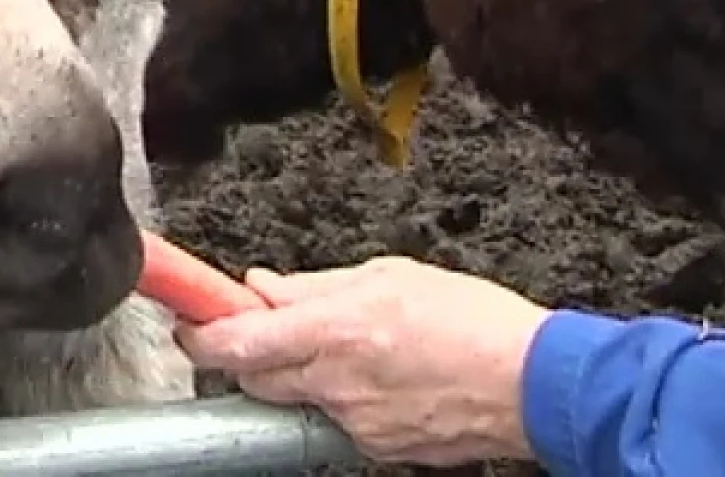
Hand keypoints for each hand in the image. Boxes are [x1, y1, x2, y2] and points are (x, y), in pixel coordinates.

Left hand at [174, 256, 551, 466]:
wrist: (537, 385)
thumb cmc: (476, 322)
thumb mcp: (388, 276)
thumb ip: (315, 285)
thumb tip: (264, 286)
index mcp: (333, 332)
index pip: (235, 343)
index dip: (199, 332)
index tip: (187, 319)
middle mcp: (335, 383)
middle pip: (251, 376)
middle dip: (244, 352)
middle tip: (259, 325)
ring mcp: (354, 422)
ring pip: (292, 398)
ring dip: (295, 373)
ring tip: (339, 346)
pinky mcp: (377, 448)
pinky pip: (334, 418)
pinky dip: (337, 396)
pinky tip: (374, 375)